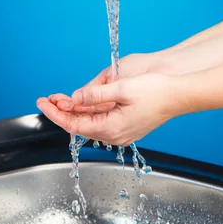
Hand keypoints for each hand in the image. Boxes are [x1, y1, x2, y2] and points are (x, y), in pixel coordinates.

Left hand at [36, 72, 191, 145]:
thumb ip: (95, 94)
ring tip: (59, 99)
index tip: (42, 102)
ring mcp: (121, 132)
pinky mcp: (126, 126)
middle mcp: (114, 135)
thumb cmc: (156, 91)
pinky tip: (81, 103)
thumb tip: (75, 98)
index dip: (55, 113)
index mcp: (111, 128)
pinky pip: (100, 121)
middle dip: (61, 112)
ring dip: (74, 111)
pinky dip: (88, 112)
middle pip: (79, 125)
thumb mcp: (121, 88)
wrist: (180, 95)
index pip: (74, 123)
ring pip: (89, 123)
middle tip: (46, 99)